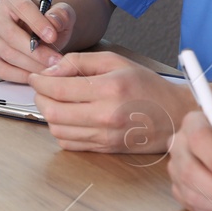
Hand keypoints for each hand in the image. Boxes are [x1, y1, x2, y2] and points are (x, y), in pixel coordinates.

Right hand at [0, 0, 74, 81]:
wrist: (38, 37)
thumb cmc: (48, 25)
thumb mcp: (62, 16)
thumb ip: (61, 15)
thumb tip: (52, 21)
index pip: (21, 7)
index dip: (37, 23)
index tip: (52, 37)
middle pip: (10, 34)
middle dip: (35, 51)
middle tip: (54, 61)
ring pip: (6, 53)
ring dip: (30, 65)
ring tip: (49, 70)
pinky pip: (0, 69)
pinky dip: (19, 76)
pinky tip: (35, 75)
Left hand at [27, 51, 190, 152]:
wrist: (175, 115)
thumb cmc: (147, 86)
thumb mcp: (116, 62)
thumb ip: (80, 61)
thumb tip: (50, 70)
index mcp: (109, 89)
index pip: (58, 88)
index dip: (39, 82)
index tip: (35, 77)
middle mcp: (106, 115)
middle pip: (53, 112)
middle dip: (40, 98)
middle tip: (42, 89)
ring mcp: (105, 136)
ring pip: (57, 130)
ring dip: (49, 115)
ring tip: (55, 102)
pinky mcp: (105, 149)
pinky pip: (69, 144)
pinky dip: (61, 131)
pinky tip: (67, 118)